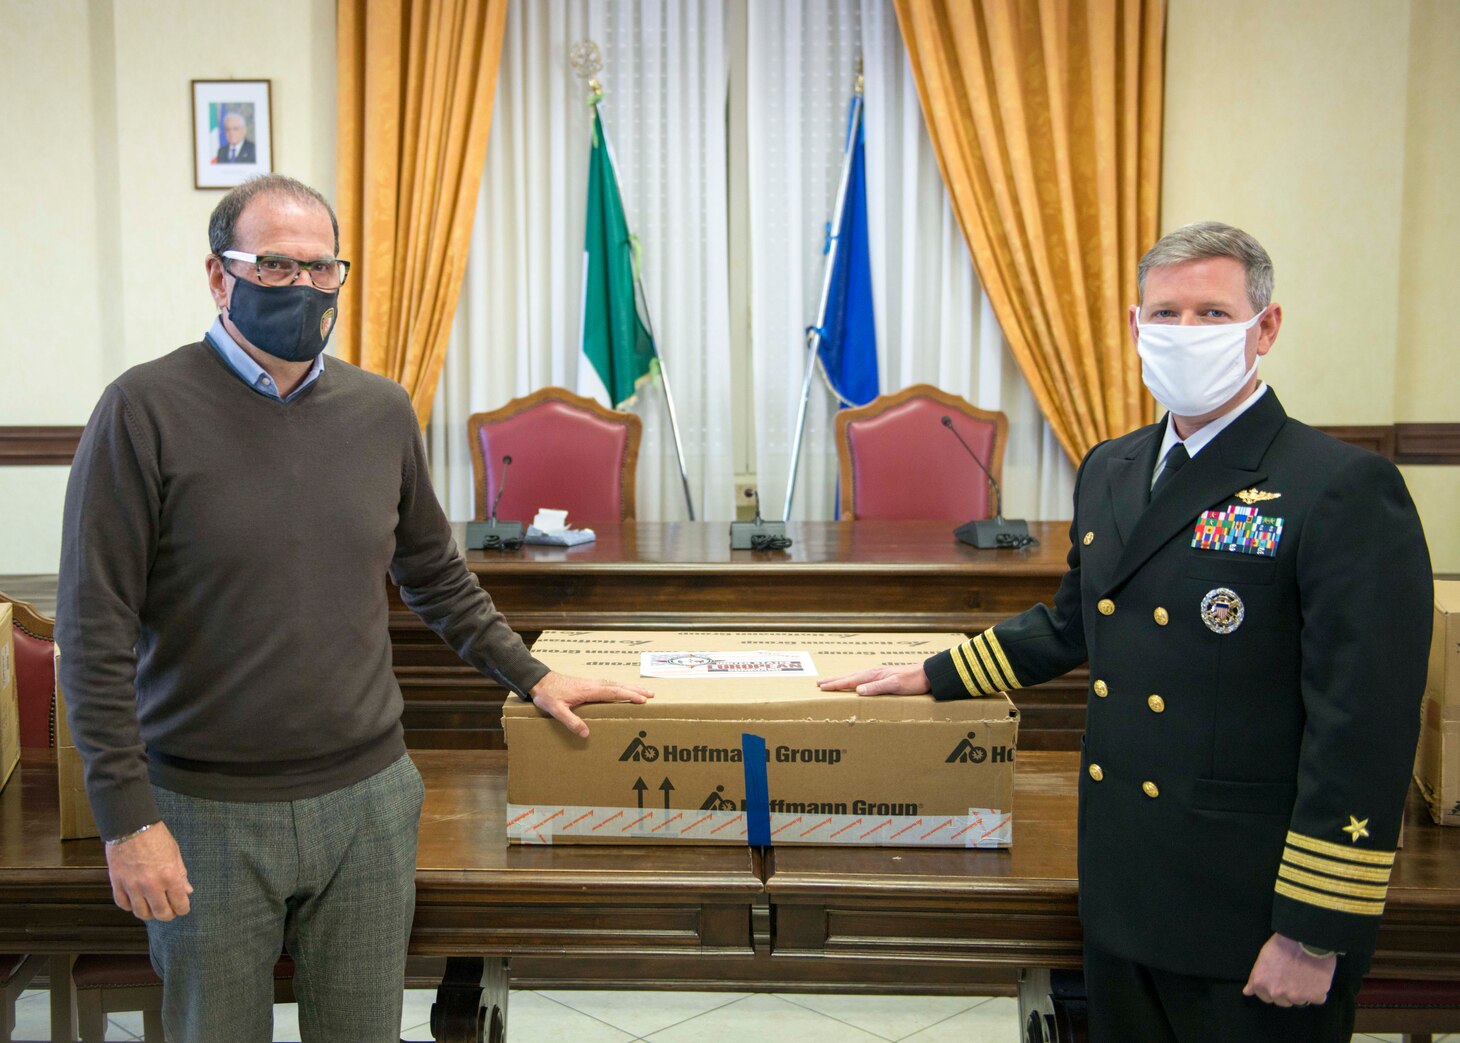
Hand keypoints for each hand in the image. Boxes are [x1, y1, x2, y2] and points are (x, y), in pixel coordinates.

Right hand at [104, 822, 192, 921]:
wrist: (131, 826)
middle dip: (168, 915)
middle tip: (169, 910)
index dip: (183, 909)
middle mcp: (151, 885)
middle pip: (161, 913)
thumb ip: (181, 874)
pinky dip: (130, 906)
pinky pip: (123, 904)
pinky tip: (136, 901)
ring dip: (149, 913)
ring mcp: (132, 886)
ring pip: (141, 913)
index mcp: (169, 876)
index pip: (179, 904)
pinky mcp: (117, 883)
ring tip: (153, 908)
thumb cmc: (156, 837)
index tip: (183, 908)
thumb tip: (187, 891)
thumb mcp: (175, 853)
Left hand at [529, 670, 652, 737]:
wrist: (539, 681)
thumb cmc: (548, 695)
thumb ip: (571, 721)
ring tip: (643, 692)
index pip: (613, 692)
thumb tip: (586, 733)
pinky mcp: (588, 684)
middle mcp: (593, 684)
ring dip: (630, 687)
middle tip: (651, 694)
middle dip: (635, 690)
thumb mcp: (556, 711)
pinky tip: (622, 690)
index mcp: (588, 691)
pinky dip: (620, 686)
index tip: (642, 699)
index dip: (628, 695)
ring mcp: (591, 683)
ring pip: (615, 683)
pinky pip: (609, 684)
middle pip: (618, 686)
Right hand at [818, 664, 929, 695]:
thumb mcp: (895, 685)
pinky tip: (855, 684)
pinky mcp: (884, 677)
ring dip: (842, 680)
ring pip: (855, 677)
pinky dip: (854, 681)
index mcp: (874, 675)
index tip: (822, 686)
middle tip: (819, 683)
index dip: (836, 684)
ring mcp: (879, 674)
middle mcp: (874, 673)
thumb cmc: (913, 681)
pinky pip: (863, 679)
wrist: (928, 675)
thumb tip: (858, 690)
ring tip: (832, 682)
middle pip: (850, 677)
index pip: (850, 681)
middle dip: (834, 680)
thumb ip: (876, 687)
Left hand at [1242, 933, 1335, 1006]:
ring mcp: (1296, 997)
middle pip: (1282, 1001)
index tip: (1278, 981)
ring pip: (1299, 1001)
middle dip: (1287, 991)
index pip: (1265, 997)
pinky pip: (1317, 998)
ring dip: (1303, 992)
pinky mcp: (1315, 997)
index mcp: (1261, 983)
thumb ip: (1255, 977)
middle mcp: (1276, 993)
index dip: (1272, 988)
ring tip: (1305, 974)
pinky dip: (1318, 990)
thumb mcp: (1262, 958)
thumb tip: (1247, 992)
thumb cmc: (1282, 944)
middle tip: (1293, 976)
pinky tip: (1316, 977)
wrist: (1305, 938)